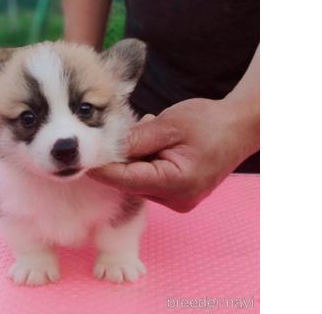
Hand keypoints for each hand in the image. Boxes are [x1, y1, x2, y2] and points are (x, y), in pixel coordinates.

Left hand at [88, 97, 258, 211]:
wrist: (240, 127)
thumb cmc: (209, 122)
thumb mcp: (169, 124)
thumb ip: (137, 139)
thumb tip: (105, 149)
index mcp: (176, 183)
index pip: (125, 179)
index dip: (101, 168)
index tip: (82, 156)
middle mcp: (176, 199)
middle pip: (130, 182)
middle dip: (118, 161)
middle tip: (111, 136)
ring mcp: (179, 200)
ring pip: (139, 182)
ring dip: (133, 161)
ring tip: (145, 134)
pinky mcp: (179, 194)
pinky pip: (151, 181)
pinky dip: (145, 164)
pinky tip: (153, 144)